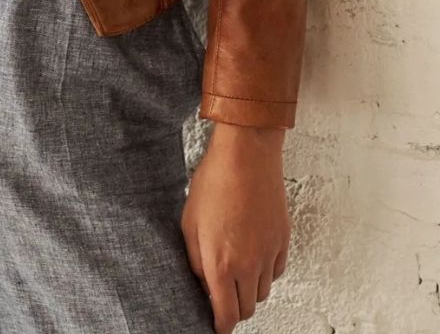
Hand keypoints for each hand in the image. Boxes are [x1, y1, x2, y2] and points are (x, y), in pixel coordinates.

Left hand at [180, 123, 290, 332]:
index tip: (216, 325)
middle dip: (233, 307)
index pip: (226, 314)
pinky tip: (253, 255)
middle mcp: (248, 265)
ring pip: (262, 292)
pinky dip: (265, 272)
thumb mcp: (190, 222)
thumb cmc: (214, 182)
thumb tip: (203, 282)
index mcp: (220, 263)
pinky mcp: (283, 242)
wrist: (246, 156)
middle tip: (222, 294)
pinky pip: (276, 272)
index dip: (220, 325)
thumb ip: (196, 259)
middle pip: (246, 308)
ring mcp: (268, 254)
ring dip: (249, 289)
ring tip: (236, 269)